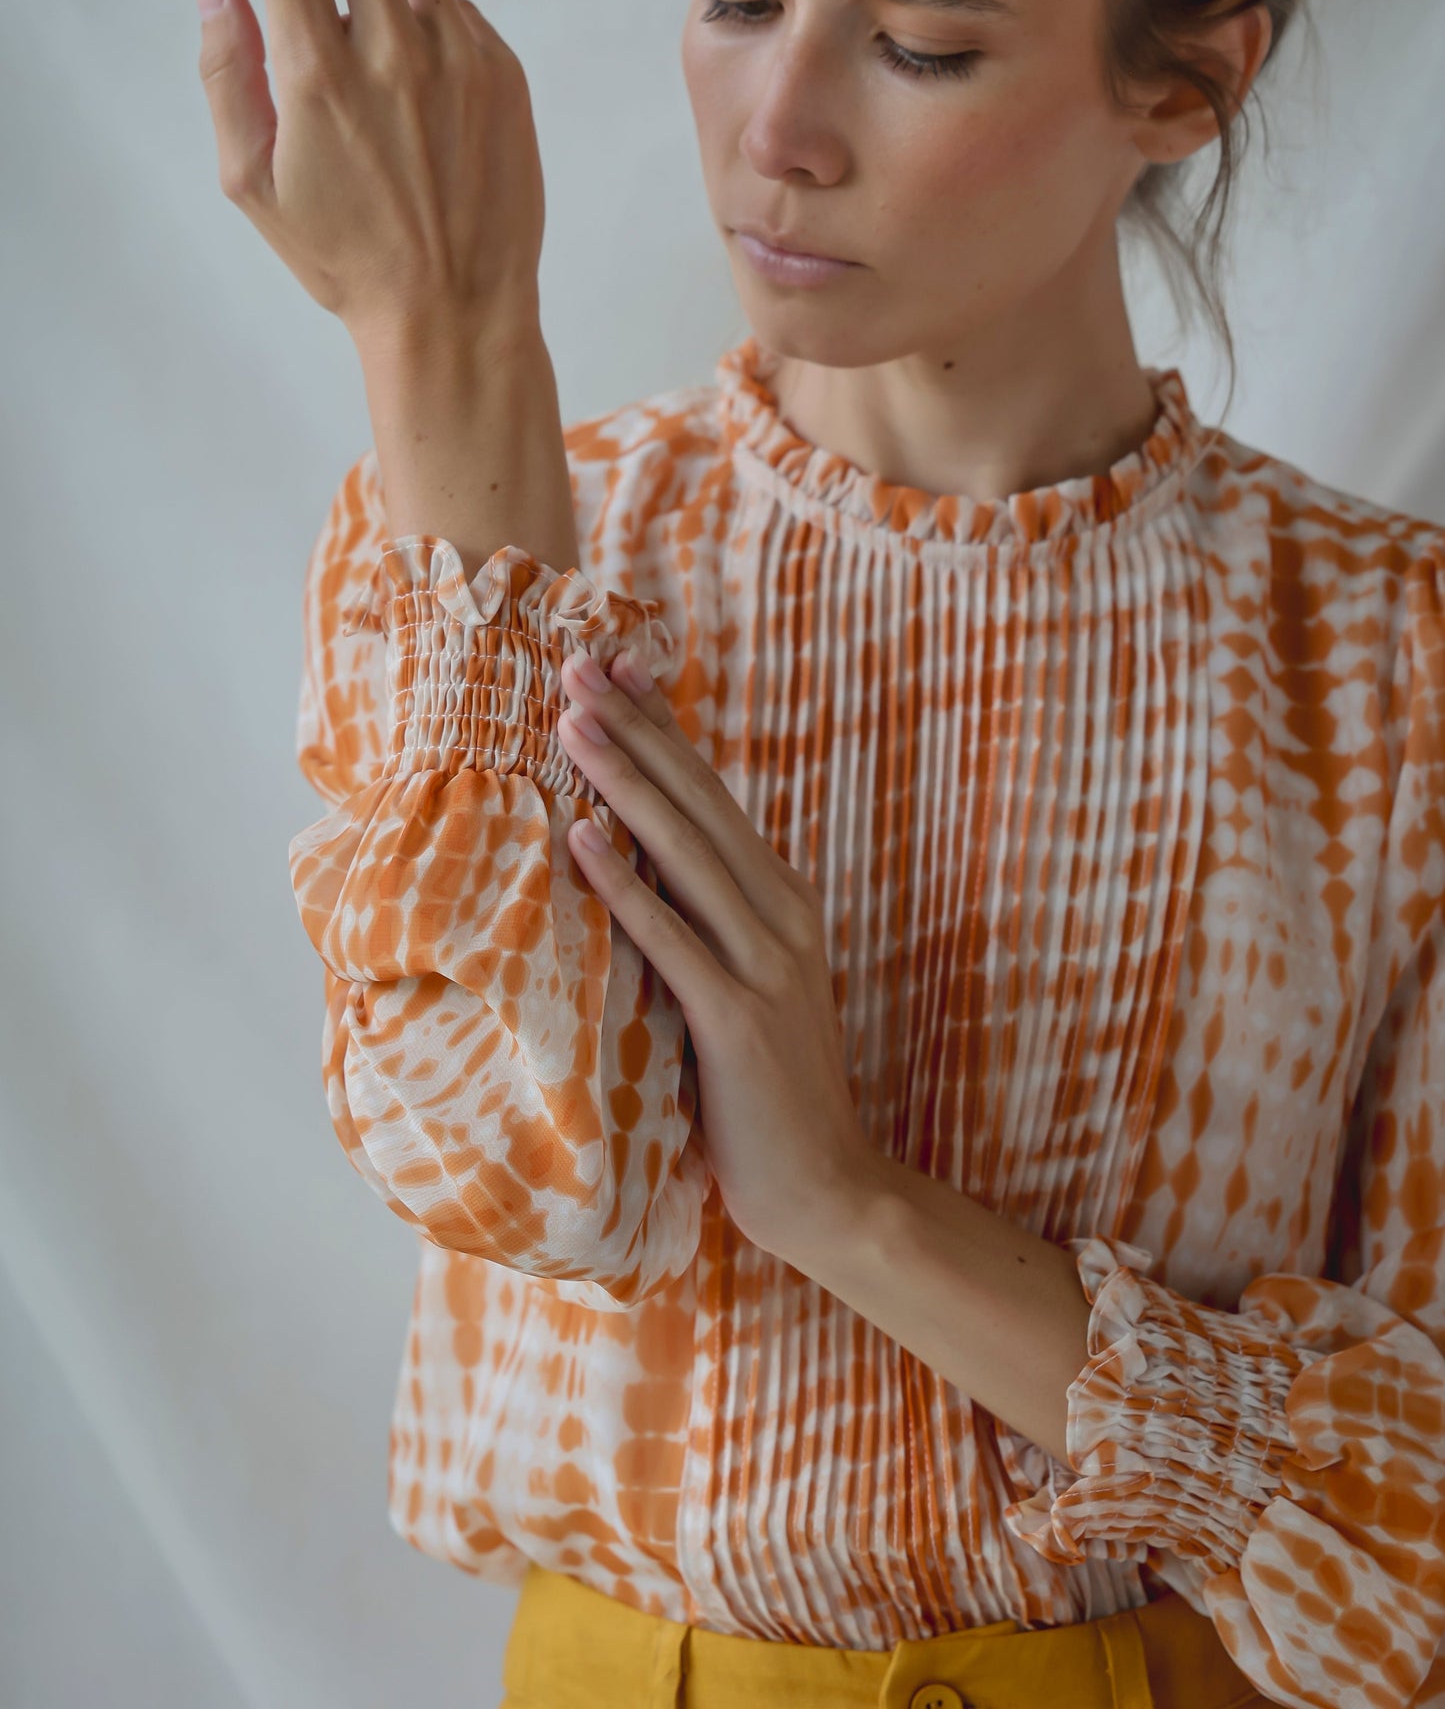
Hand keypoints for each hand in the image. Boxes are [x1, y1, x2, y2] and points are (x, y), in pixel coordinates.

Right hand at [192, 0, 544, 337]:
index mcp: (317, 75)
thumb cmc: (345, 257)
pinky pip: (461, 9)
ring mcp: (459, 59)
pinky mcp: (505, 74)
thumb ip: (226, 72)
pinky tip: (420, 75)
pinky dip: (433, 15)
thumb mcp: (254, 183)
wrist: (456, 311)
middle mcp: (392, 52)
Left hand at [556, 645, 875, 1267]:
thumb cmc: (766, 1090)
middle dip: (633, 729)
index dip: (660, 728)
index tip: (612, 670)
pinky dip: (624, 885)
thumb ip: (702, 923)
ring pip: (684, 853)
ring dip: (623, 782)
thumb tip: (629, 863)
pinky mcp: (737, 1020)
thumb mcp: (741, 984)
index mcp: (781, 900)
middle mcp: (781, 916)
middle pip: (696, 803)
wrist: (827, 1188)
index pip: (710, 795)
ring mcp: (765, 965)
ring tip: (570, 725)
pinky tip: (581, 840)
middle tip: (574, 666)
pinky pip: (671, 939)